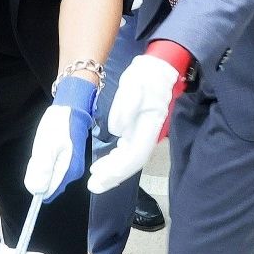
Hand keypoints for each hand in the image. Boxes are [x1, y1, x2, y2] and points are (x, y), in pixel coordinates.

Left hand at [23, 75, 95, 200]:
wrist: (70, 108)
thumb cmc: (58, 126)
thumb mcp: (45, 146)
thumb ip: (41, 169)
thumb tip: (35, 190)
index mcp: (68, 172)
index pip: (48, 193)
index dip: (37, 183)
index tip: (36, 166)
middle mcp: (72, 173)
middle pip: (48, 185)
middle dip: (40, 173)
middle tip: (40, 153)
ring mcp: (71, 167)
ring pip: (49, 176)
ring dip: (42, 166)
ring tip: (44, 148)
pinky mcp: (69, 160)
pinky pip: (52, 168)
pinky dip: (46, 160)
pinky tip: (47, 147)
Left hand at [86, 51, 182, 193]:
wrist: (159, 68)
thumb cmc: (146, 76)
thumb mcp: (133, 86)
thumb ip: (125, 108)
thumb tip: (117, 129)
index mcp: (149, 126)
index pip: (134, 156)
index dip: (117, 170)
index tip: (99, 177)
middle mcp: (149, 134)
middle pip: (132, 163)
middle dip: (113, 176)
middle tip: (94, 185)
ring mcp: (146, 133)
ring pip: (130, 159)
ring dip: (113, 170)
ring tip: (96, 176)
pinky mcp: (141, 130)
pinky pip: (128, 151)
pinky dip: (116, 160)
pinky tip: (105, 163)